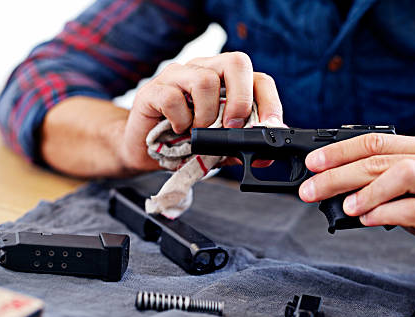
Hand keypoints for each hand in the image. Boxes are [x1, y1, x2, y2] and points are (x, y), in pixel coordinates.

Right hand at [118, 52, 283, 170]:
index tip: (270, 127)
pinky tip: (178, 130)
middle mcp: (203, 70)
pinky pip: (173, 98)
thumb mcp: (219, 149)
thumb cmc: (183, 143)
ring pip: (204, 80)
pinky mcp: (152, 90)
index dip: (269, 101)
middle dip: (241, 99)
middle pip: (236, 62)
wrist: (144, 152)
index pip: (257, 78)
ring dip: (206, 116)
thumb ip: (241, 148)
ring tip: (198, 132)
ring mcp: (177, 76)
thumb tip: (266, 156)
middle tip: (232, 127)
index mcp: (224, 81)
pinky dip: (180, 121)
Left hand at [298, 133, 414, 273]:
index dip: (339, 151)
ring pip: (404, 175)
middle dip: (340, 174)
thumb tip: (332, 185)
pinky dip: (386, 213)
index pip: (375, 141)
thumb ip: (379, 182)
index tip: (312, 164)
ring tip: (344, 205)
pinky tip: (368, 219)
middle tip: (313, 189)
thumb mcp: (410, 190)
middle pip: (382, 159)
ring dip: (368, 189)